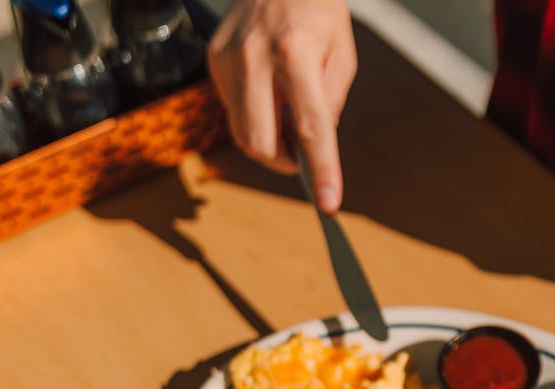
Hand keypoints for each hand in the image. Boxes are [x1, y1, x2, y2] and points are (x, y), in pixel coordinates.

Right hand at [208, 0, 356, 212]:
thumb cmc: (315, 8)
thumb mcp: (341, 52)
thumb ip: (330, 103)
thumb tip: (312, 147)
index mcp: (296, 51)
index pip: (311, 127)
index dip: (322, 169)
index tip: (328, 203)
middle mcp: (255, 56)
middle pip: (261, 143)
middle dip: (283, 161)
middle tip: (301, 156)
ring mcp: (228, 59)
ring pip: (243, 133)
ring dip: (268, 139)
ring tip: (285, 114)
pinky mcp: (213, 60)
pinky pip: (233, 110)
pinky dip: (254, 114)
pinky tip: (266, 90)